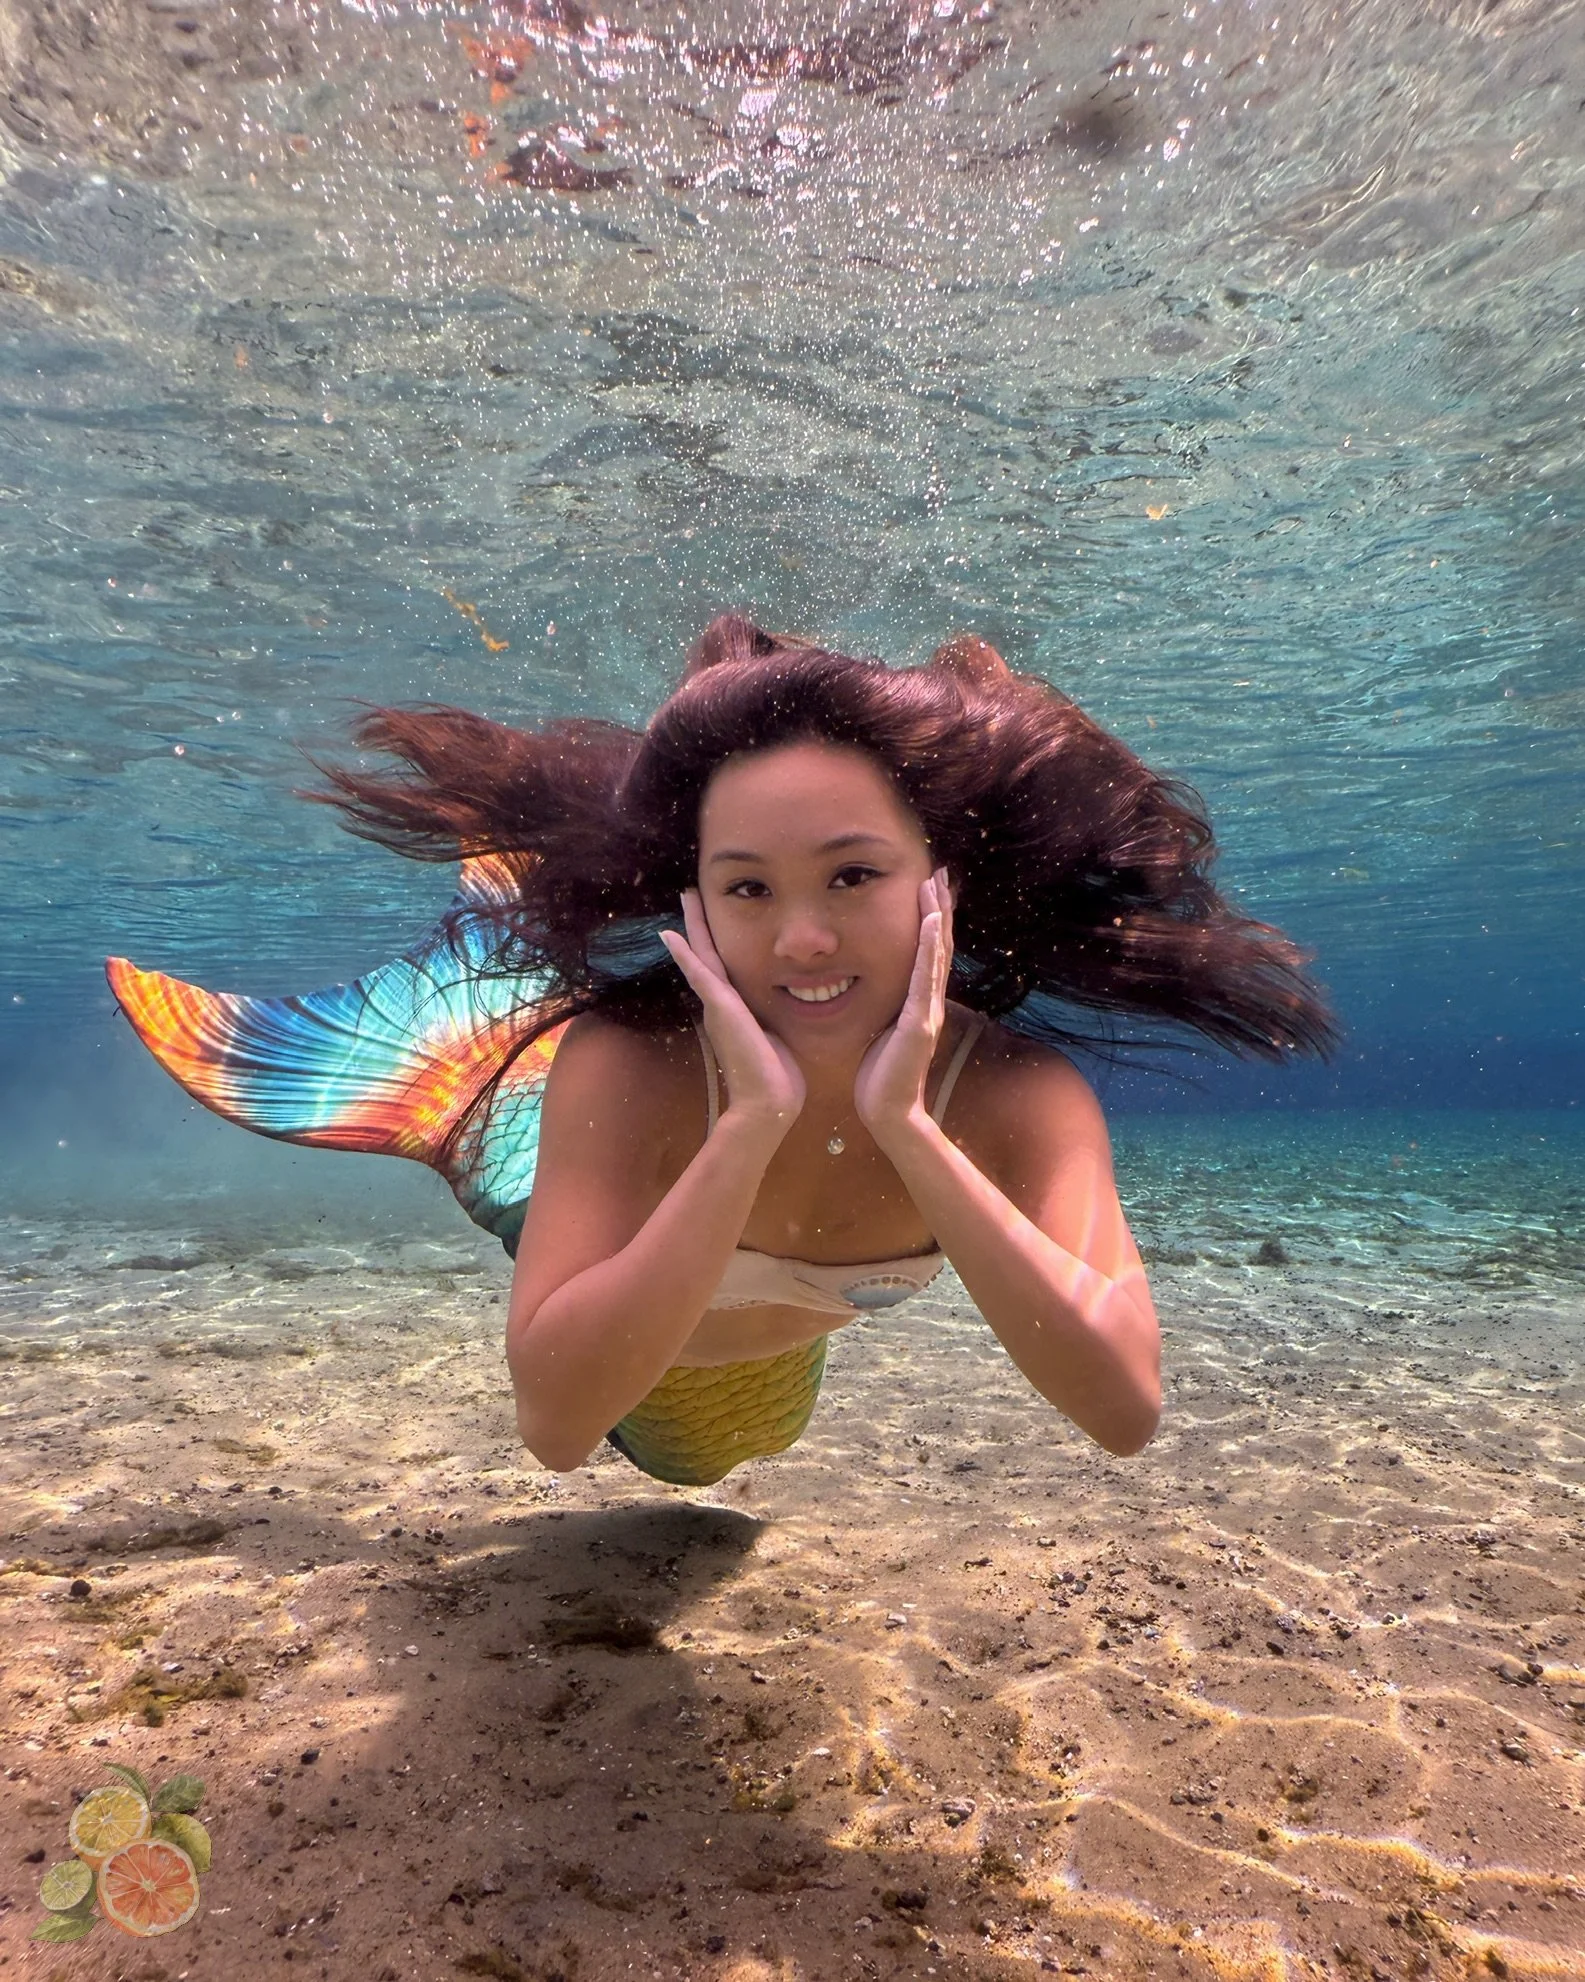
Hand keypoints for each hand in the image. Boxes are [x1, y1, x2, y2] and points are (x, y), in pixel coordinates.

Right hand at [659, 890, 805, 1134]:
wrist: (767, 1104)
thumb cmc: (777, 1078)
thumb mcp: (776, 1037)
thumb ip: (772, 1021)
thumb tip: (788, 1012)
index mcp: (734, 1009)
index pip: (722, 966)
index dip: (715, 942)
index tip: (711, 917)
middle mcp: (721, 1004)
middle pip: (706, 954)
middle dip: (699, 925)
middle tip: (690, 894)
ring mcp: (718, 1005)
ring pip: (701, 956)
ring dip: (692, 926)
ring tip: (685, 897)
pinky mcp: (721, 1008)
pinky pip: (700, 974)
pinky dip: (684, 953)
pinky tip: (670, 933)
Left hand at [854, 868, 952, 1139]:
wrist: (889, 1113)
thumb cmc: (880, 1078)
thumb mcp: (883, 1032)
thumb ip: (887, 1010)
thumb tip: (876, 991)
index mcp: (919, 1003)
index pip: (928, 953)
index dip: (932, 919)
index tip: (930, 887)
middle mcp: (929, 1002)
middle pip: (938, 945)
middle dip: (940, 907)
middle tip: (940, 872)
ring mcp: (928, 1011)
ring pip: (936, 954)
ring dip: (938, 916)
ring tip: (938, 884)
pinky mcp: (919, 1023)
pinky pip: (925, 977)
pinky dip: (930, 947)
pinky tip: (932, 921)